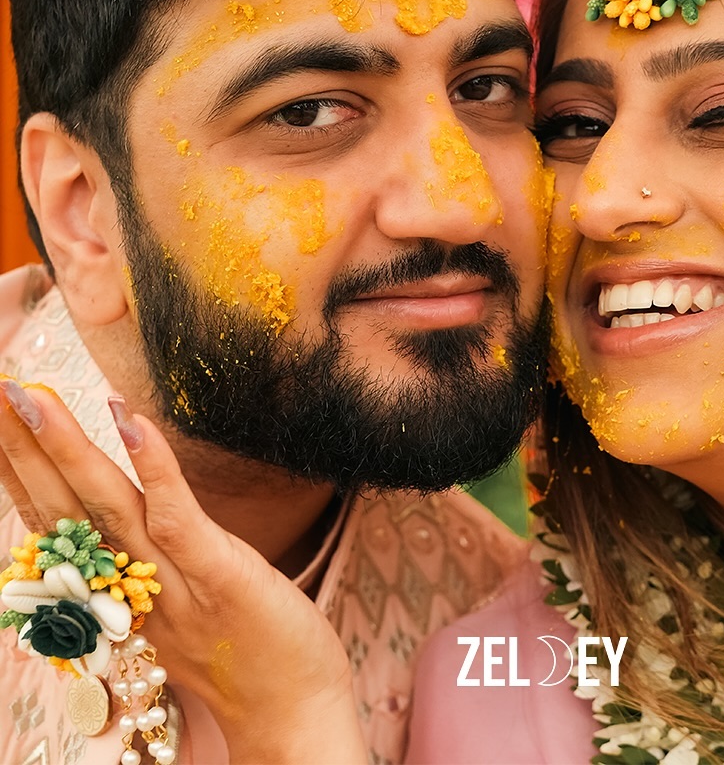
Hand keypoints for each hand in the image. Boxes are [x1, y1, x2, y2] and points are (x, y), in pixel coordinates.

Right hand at [0, 380, 365, 763]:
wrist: (295, 726)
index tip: (2, 422)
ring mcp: (174, 584)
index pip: (60, 527)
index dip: (24, 474)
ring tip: (30, 398)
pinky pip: (177, 518)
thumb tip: (131, 538)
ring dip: (66, 448)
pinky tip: (127, 421)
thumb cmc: (248, 665)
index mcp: (122, 597)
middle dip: (24, 449)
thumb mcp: (187, 618)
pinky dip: (153, 468)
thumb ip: (150, 583)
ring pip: (106, 509)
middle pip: (66, 511)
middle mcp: (134, 591)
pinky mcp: (220, 576)